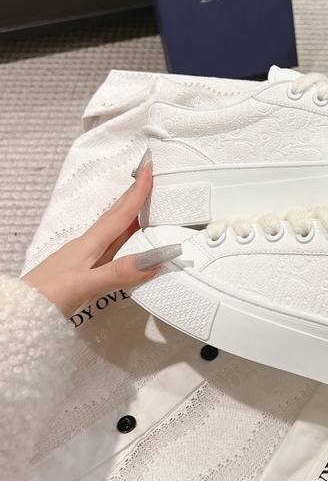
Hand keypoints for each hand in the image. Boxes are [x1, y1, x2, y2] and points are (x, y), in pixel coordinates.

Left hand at [22, 162, 180, 317]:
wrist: (21, 310)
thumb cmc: (47, 296)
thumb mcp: (85, 285)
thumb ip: (119, 272)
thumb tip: (153, 259)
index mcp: (89, 244)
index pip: (120, 214)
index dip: (137, 193)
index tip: (148, 170)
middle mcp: (88, 246)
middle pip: (116, 216)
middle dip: (134, 196)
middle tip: (150, 179)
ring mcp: (84, 257)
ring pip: (113, 231)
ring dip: (130, 216)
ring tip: (146, 206)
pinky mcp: (82, 270)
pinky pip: (109, 247)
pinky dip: (123, 238)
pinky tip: (127, 244)